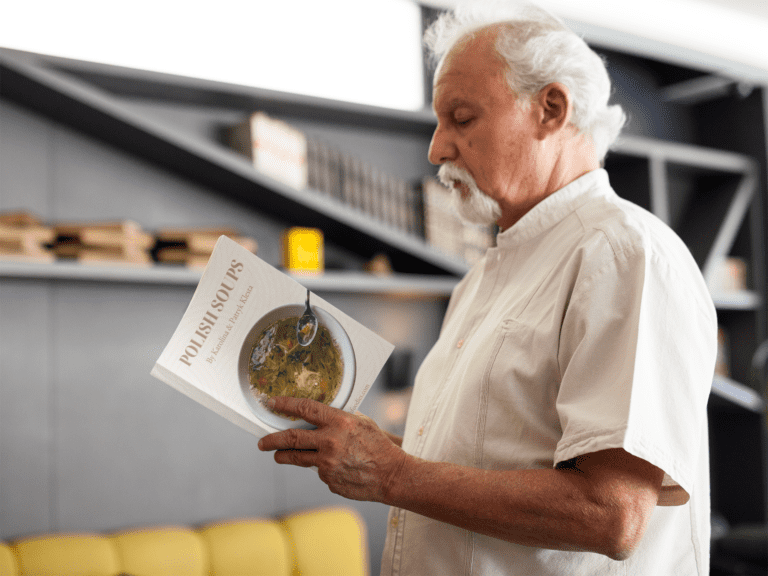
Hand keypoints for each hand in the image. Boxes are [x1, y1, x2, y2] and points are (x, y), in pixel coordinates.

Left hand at [257, 397, 407, 501]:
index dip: (285, 405)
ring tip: (278, 454)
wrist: (391, 475)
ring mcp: (327, 463)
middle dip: (272, 439)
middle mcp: (330, 442)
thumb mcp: (361, 422)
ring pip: (298, 458)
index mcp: (339, 422)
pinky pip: (319, 471)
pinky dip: (321, 468)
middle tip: (261, 441)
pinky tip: (334, 467)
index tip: (271, 403)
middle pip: (291, 438)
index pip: (305, 409)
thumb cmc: (378, 445)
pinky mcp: (328, 480)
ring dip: (284, 456)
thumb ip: (338, 419)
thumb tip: (317, 415)